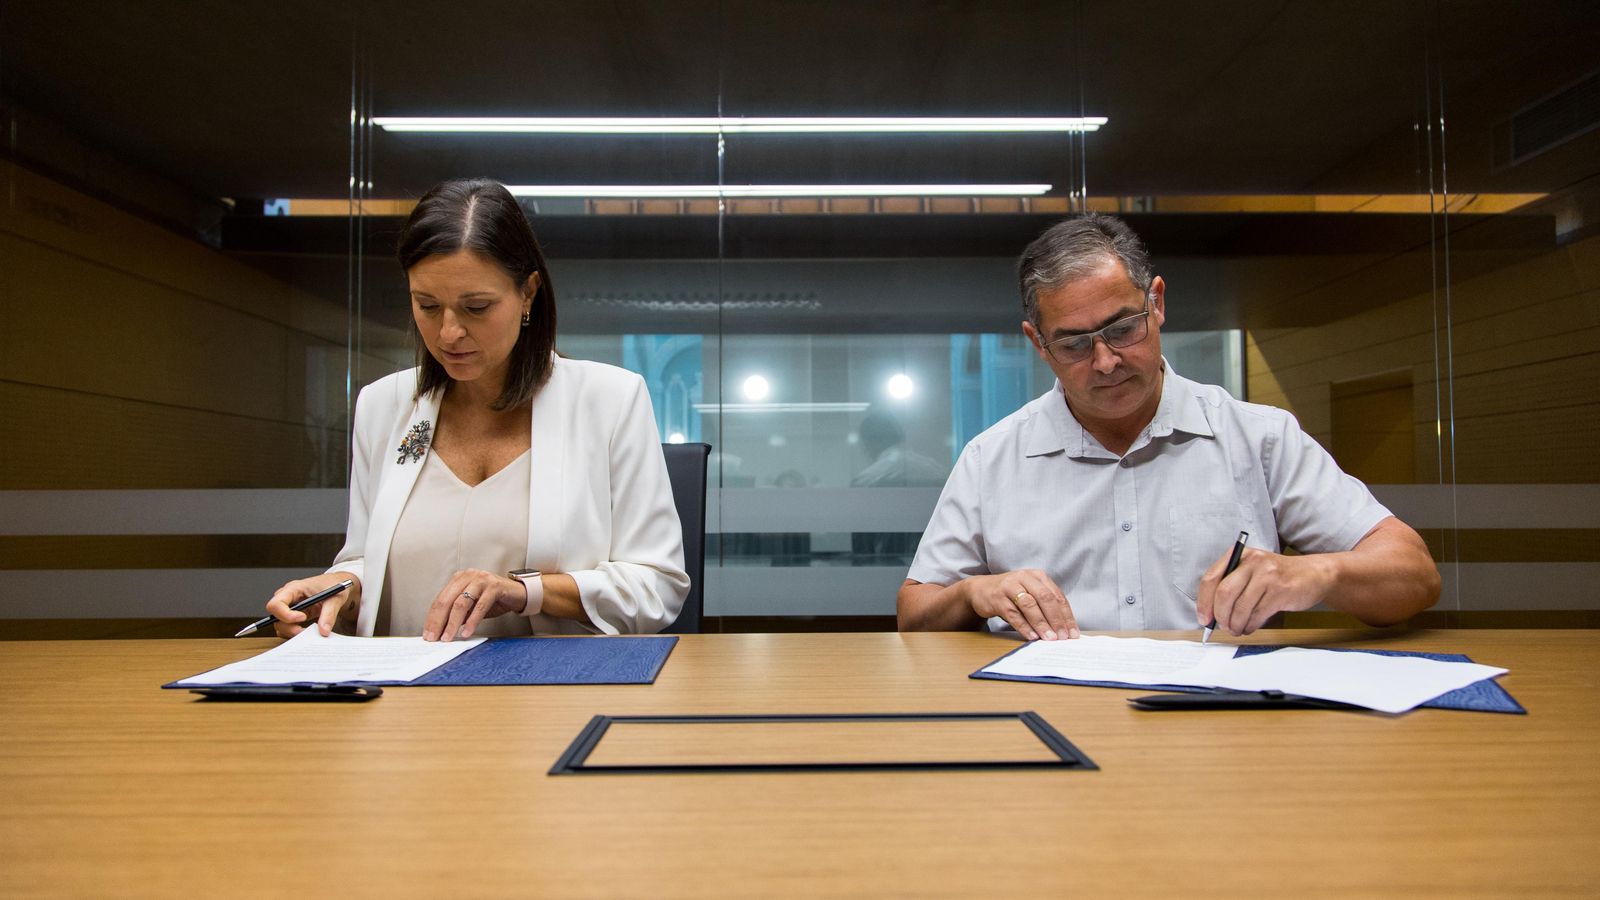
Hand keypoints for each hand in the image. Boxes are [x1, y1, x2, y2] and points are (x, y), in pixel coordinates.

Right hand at [265, 572, 360, 637]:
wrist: (337, 586)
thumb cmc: (333, 586)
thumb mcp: (335, 598)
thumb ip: (329, 614)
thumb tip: (323, 631)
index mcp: (293, 588)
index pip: (276, 603)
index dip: (285, 614)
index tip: (303, 618)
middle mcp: (287, 597)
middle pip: (275, 616)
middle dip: (288, 627)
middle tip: (304, 631)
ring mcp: (289, 607)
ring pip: (279, 624)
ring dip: (291, 631)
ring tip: (308, 631)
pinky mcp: (293, 615)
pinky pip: (286, 627)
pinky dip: (294, 632)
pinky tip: (307, 631)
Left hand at [423, 569, 528, 641]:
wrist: (518, 593)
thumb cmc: (493, 599)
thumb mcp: (471, 606)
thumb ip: (457, 614)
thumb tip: (440, 630)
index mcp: (459, 579)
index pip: (440, 599)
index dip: (432, 618)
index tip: (428, 634)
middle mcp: (468, 576)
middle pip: (447, 600)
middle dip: (438, 621)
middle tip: (435, 637)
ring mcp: (481, 580)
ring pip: (461, 603)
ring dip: (453, 623)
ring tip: (449, 637)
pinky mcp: (494, 587)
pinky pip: (480, 606)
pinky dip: (472, 621)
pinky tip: (467, 632)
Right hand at [963, 570, 1078, 640]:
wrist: (981, 589)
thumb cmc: (1011, 594)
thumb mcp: (1030, 593)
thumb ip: (1046, 606)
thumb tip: (1064, 629)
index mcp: (1038, 576)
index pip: (1057, 596)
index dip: (1066, 615)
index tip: (1072, 633)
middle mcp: (1025, 578)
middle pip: (1045, 598)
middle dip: (1056, 619)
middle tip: (1062, 637)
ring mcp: (1010, 586)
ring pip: (1030, 605)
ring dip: (1041, 623)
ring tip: (1049, 638)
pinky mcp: (997, 598)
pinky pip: (1013, 614)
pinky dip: (1024, 626)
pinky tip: (1032, 636)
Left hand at [1195, 547, 1333, 635]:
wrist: (1314, 574)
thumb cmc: (1277, 576)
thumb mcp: (1252, 570)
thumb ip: (1232, 584)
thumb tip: (1210, 612)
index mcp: (1240, 554)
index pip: (1211, 578)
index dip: (1204, 601)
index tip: (1204, 618)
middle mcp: (1253, 562)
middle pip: (1224, 593)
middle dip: (1219, 615)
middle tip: (1221, 626)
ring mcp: (1268, 576)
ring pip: (1241, 608)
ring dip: (1235, 624)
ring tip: (1236, 629)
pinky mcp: (1281, 591)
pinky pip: (1257, 615)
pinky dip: (1249, 626)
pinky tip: (1249, 627)